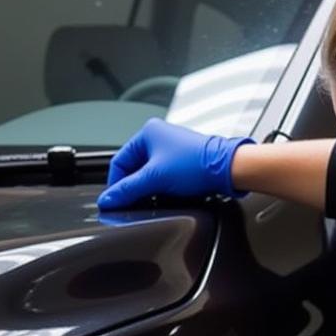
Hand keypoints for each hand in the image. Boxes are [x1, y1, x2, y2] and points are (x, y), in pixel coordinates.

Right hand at [98, 119, 254, 209]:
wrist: (226, 170)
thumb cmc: (197, 164)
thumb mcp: (154, 178)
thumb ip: (128, 190)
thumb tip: (108, 199)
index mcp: (147, 133)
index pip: (119, 161)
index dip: (115, 183)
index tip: (115, 200)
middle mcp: (159, 138)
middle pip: (133, 170)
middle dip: (134, 187)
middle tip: (133, 202)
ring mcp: (171, 151)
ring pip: (148, 175)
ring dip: (148, 189)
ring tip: (153, 198)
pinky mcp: (181, 164)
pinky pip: (162, 178)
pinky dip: (160, 189)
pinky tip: (166, 196)